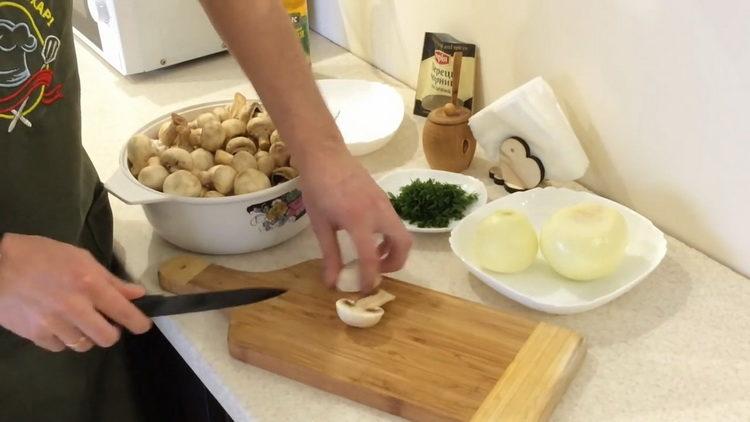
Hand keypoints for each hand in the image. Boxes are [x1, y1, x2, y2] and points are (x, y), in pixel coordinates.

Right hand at [0, 234, 151, 351]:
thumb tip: (136, 294)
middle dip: (112, 332)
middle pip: (107, 338)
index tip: (143, 326)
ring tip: (79, 321)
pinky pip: (60, 347)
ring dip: (87, 335)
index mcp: (89, 284)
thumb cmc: (41, 255)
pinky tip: (58, 325)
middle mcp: (75, 307)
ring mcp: (54, 324)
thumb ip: (110, 279)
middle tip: (107, 322)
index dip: (138, 323)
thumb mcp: (80, 257)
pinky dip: (63, 339)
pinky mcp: (35, 335)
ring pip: (84, 345)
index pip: (123, 311)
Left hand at [296, 145, 412, 291]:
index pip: (371, 257)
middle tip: (377, 272)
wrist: (325, 155)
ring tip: (373, 256)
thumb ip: (329, 255)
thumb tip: (332, 283)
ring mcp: (385, 203)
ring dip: (393, 250)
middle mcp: (378, 212)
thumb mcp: (320, 225)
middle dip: (395, 264)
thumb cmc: (317, 188)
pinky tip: (369, 238)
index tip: (365, 290)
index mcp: (359, 220)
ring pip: (402, 233)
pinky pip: (394, 222)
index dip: (370, 278)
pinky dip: (389, 236)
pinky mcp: (384, 198)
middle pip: (403, 244)